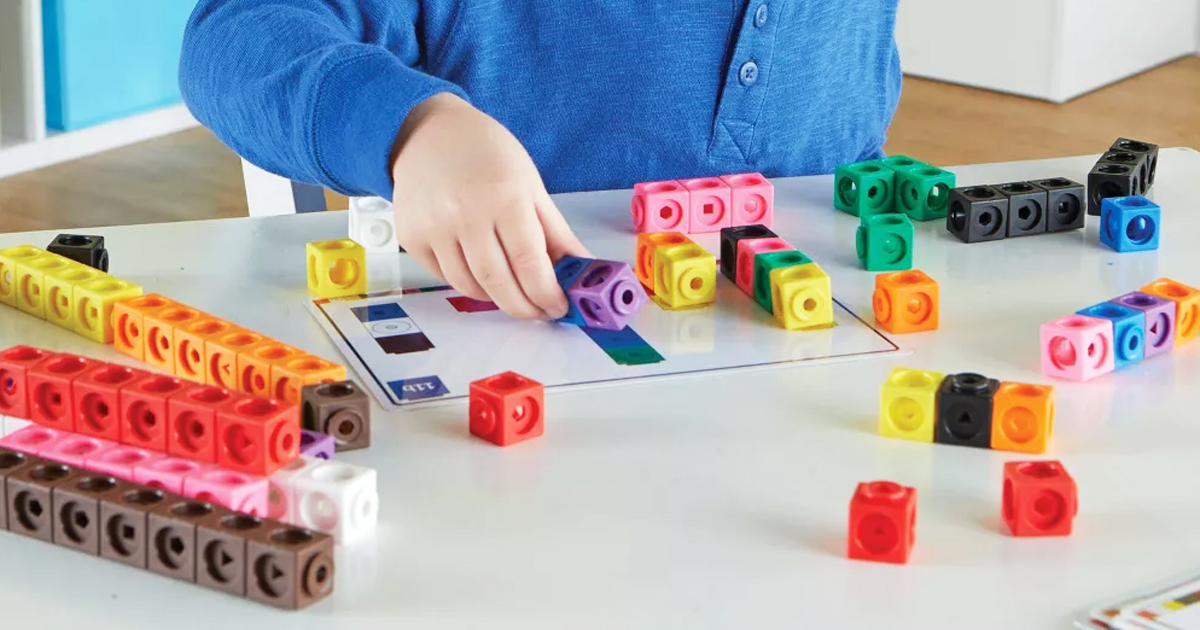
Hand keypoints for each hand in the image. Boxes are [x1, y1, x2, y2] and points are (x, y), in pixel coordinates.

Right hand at [389, 93, 590, 319]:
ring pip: (471, 287)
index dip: (547, 295)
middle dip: (525, 308)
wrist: (427, 132)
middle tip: (539, 311)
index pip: (530, 264)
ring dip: (497, 297)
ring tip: (511, 288)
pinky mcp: (412, 238)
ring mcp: (434, 228)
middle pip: (500, 284)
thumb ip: (556, 232)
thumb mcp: (530, 184)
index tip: (558, 306)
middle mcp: (465, 214)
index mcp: (504, 197)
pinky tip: (480, 270)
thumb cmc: (484, 152)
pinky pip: (445, 277)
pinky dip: (468, 283)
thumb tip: (581, 268)